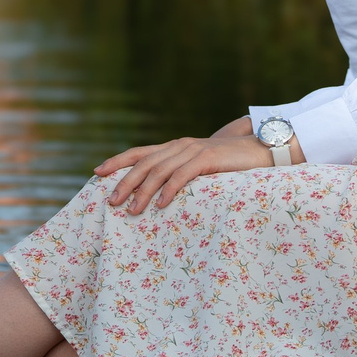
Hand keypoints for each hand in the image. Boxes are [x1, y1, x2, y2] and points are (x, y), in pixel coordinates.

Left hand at [93, 121, 270, 214]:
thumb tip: (155, 194)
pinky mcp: (208, 159)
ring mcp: (193, 150)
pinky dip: (169, 190)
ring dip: (143, 191)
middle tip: (111, 201)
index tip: (97, 173)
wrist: (259, 149)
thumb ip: (178, 172)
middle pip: (143, 163)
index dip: (116, 161)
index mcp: (173, 146)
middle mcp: (179, 145)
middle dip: (124, 182)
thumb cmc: (228, 164)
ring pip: (160, 170)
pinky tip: (160, 205)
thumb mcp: (197, 166)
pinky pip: (183, 176)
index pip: (138, 152)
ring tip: (132, 210)